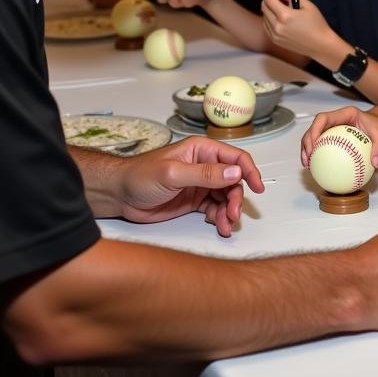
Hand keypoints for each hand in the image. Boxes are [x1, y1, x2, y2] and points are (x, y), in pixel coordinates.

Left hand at [110, 137, 264, 235]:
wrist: (119, 195)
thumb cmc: (139, 176)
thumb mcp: (173, 173)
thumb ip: (205, 174)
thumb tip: (235, 172)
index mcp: (202, 150)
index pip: (235, 157)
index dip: (249, 171)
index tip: (258, 187)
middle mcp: (205, 166)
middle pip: (233, 181)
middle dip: (236, 198)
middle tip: (233, 214)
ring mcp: (200, 184)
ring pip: (226, 197)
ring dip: (229, 211)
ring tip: (225, 225)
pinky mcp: (194, 201)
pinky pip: (215, 208)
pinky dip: (219, 217)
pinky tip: (217, 225)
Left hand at [261, 0, 333, 57]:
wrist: (321, 45)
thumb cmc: (317, 24)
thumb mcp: (306, 4)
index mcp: (285, 16)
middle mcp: (278, 26)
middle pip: (264, 6)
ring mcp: (275, 35)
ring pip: (264, 16)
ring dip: (271, 9)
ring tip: (286, 10)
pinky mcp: (275, 40)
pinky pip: (267, 25)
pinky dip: (271, 19)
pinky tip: (283, 19)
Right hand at [300, 106, 377, 167]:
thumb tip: (375, 164)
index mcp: (345, 114)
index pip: (323, 118)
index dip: (314, 130)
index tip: (313, 145)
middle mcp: (336, 119)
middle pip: (314, 127)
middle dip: (307, 142)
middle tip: (308, 158)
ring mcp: (332, 127)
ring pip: (313, 135)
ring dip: (307, 149)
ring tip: (306, 164)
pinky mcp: (332, 135)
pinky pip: (321, 144)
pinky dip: (316, 154)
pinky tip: (315, 166)